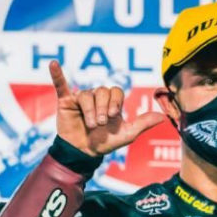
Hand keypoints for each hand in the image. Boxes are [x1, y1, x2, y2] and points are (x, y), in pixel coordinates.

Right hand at [50, 60, 164, 155]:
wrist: (84, 152)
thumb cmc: (105, 143)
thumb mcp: (127, 134)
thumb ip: (143, 123)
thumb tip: (163, 116)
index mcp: (111, 102)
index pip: (115, 91)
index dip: (115, 102)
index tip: (113, 116)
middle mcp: (96, 97)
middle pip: (101, 91)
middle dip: (102, 109)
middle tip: (100, 124)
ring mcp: (81, 99)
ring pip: (86, 95)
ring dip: (90, 111)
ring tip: (90, 124)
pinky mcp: (66, 102)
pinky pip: (61, 85)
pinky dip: (57, 75)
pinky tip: (53, 64)